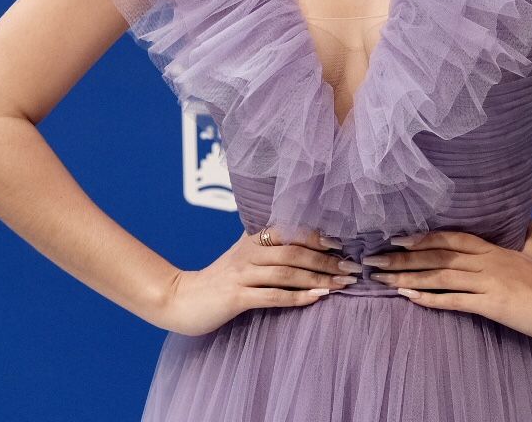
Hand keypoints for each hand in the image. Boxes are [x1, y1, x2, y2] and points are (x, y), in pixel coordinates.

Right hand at [156, 225, 356, 335]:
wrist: (179, 299)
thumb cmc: (218, 281)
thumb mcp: (241, 259)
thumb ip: (266, 251)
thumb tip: (303, 247)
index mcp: (250, 240)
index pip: (289, 231)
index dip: (316, 236)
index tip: (342, 244)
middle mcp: (247, 253)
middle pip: (293, 251)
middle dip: (327, 260)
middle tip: (352, 269)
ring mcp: (241, 275)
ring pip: (287, 273)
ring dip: (319, 278)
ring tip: (343, 285)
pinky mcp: (236, 297)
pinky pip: (273, 296)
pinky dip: (298, 297)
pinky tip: (317, 298)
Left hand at [362, 223, 531, 343]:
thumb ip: (529, 237)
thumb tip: (529, 220)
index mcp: (492, 249)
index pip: (450, 237)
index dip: (421, 236)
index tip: (395, 239)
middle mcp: (485, 261)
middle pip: (436, 254)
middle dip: (402, 257)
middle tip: (373, 259)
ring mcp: (487, 281)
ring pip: (439, 274)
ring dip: (407, 276)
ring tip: (381, 279)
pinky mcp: (491, 303)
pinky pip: (454, 299)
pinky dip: (429, 297)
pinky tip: (409, 297)